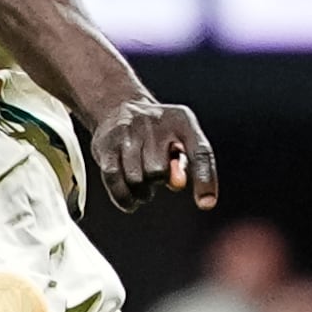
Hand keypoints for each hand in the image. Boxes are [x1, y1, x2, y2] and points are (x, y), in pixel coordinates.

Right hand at [84, 97, 218, 212]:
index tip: (206, 204)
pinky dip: (124, 197)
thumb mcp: (180, 140)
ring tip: (143, 182)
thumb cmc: (159, 134)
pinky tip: (131, 201)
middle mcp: (154, 123)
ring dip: (141, 191)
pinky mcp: (106, 146)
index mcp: (182, 121)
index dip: (204, 179)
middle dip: (157, 180)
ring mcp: (127, 133)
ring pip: (136, 179)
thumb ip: (185, 163)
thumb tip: (177, 183)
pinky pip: (115, 181)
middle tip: (154, 173)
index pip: (199, 152)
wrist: (119, 108)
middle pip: (159, 171)